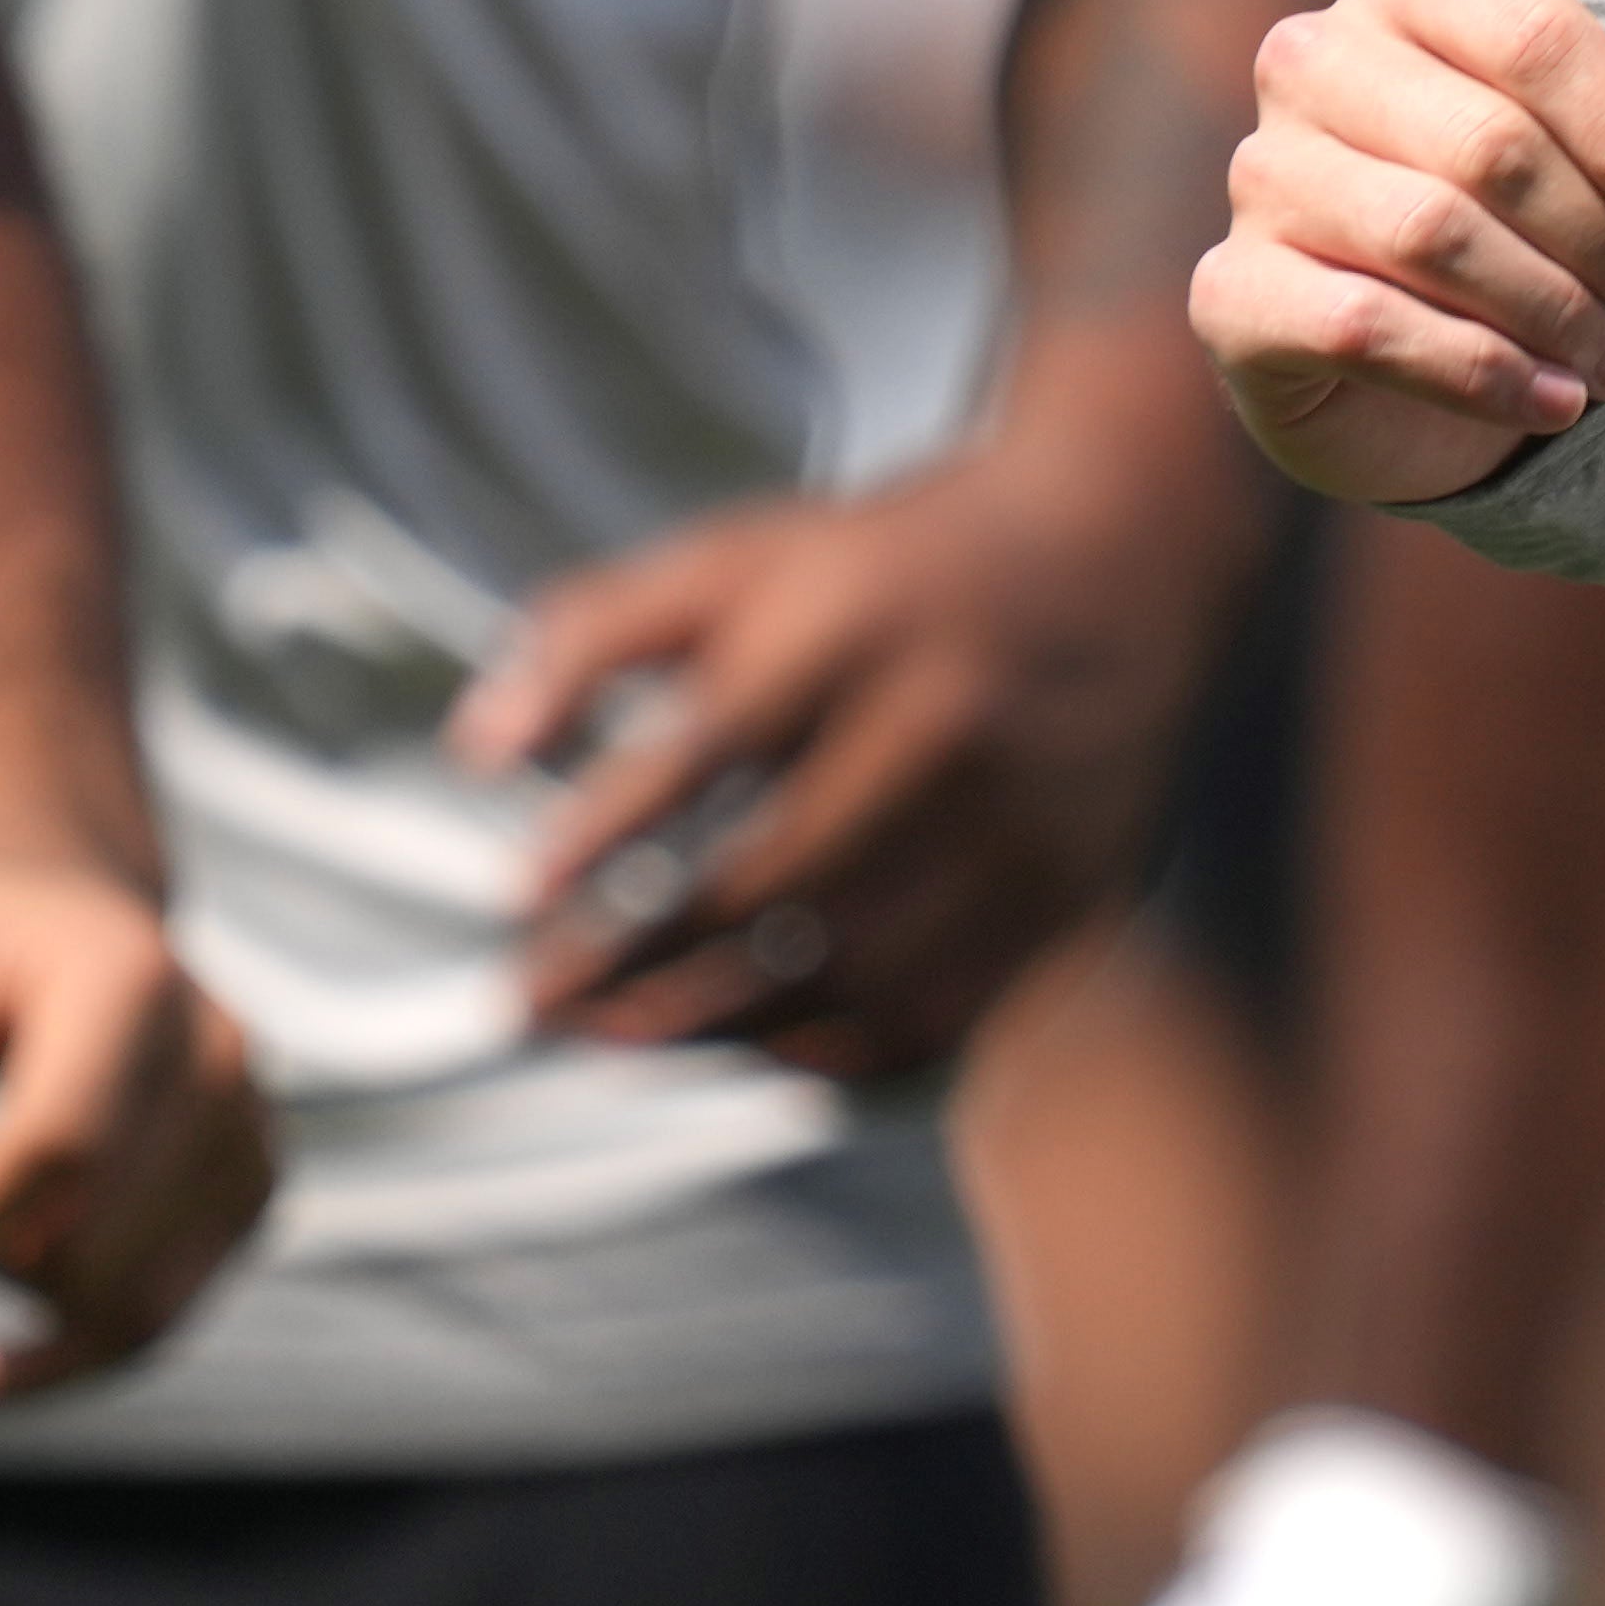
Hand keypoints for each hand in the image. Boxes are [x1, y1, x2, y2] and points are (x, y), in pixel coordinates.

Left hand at [0, 862, 279, 1407]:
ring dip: (17, 1286)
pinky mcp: (249, 1198)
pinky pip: (155, 1326)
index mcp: (135, 988)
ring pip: (126, 1302)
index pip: (63, 1138)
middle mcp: (219, 1059)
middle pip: (87, 1237)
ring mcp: (249, 1132)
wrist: (77, 944)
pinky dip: (56, 1355)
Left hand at [461, 399, 1218, 1075]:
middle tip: (526, 997)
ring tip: (601, 1035)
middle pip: (774, 881)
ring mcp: (1021, 821)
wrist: (1126, 558)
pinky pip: (928, 1015)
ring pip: (846, 968)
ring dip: (703, 1024)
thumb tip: (478, 749)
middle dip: (629, 958)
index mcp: (863, 620)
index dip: (606, 832)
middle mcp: (952, 722)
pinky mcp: (1064, 896)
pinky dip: (816, 1052)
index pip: (714, 744)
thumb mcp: (747, 553)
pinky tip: (733, 1043)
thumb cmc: (896, 565)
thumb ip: (596, 630)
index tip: (515, 896)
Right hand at [1191, 0, 1604, 505]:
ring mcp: (1259, 172)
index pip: (1534, 37)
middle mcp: (1310, 56)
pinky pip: (1363, 327)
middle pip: (1491, 145)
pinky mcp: (1234, 292)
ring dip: (1554, 313)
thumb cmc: (1552, 210)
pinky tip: (1555, 402)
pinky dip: (1480, 373)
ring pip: (1430, 235)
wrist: (1442, 347)